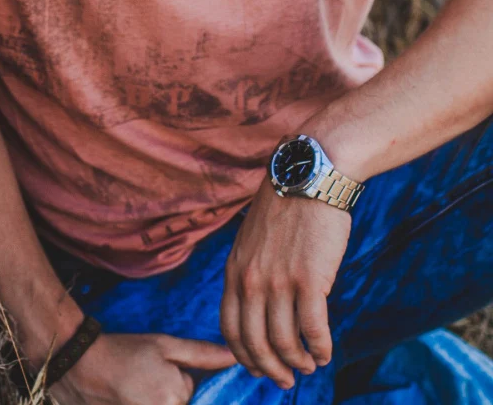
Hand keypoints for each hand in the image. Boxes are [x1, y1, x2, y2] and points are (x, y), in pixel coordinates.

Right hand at [48, 331, 236, 404]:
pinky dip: (140, 399)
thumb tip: (234, 358)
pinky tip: (126, 394)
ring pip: (164, 404)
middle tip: (140, 379)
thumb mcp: (164, 345)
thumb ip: (202, 354)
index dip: (177, 378)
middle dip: (164, 392)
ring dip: (151, 396)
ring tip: (132, 387)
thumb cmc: (125, 352)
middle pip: (177, 402)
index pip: (191, 393)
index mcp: (176, 397)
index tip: (154, 371)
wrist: (80, 365)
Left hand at [220, 177, 351, 389]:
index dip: (243, 355)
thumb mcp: (252, 238)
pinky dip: (321, 348)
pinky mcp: (309, 280)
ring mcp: (279, 282)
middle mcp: (251, 280)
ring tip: (310, 365)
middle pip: (255, 343)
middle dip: (270, 369)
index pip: (230, 328)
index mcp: (235, 270)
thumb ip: (251, 271)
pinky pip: (313, 330)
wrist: (309, 176)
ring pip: (285, 342)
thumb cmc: (286, 206)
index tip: (257, 367)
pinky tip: (326, 352)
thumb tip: (260, 306)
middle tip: (285, 380)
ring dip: (298, 362)